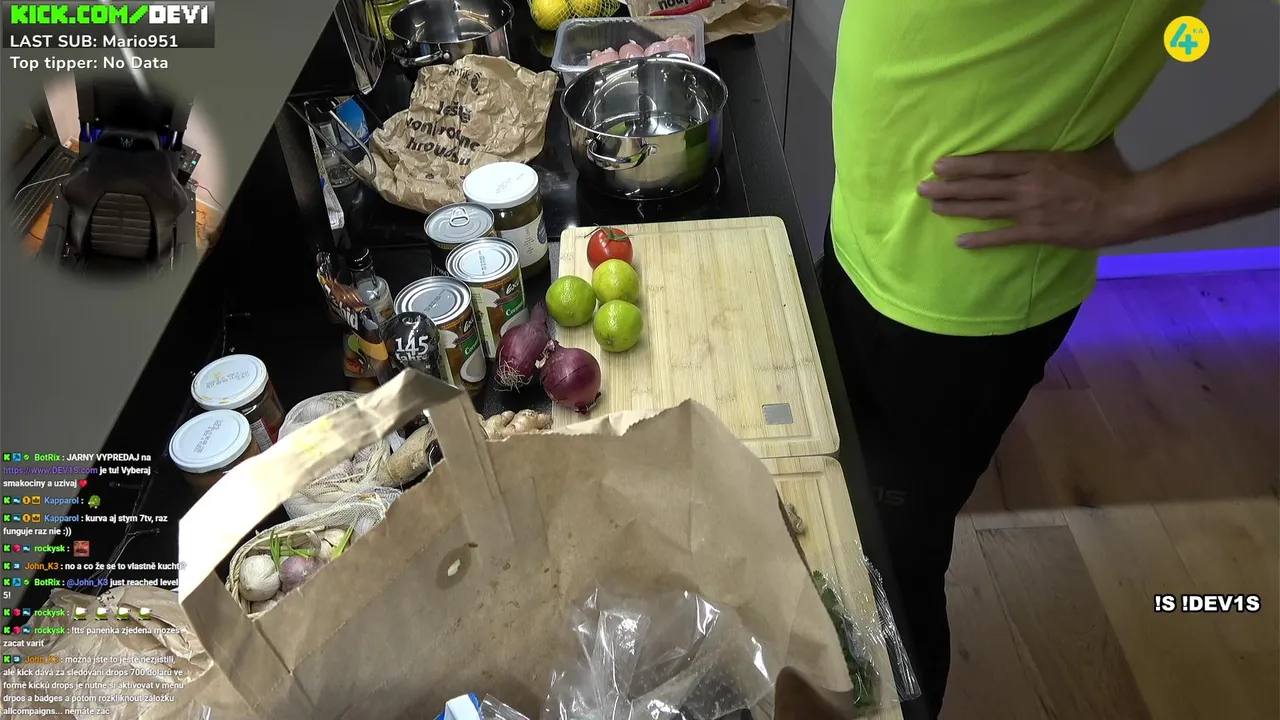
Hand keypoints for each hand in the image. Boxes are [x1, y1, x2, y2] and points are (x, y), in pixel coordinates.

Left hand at [918, 140, 1141, 249]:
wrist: (1127, 205)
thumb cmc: (1111, 174)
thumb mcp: (1089, 146)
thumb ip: (1071, 136)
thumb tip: (1073, 114)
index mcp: (1037, 162)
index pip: (991, 163)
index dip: (963, 165)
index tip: (939, 165)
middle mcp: (1028, 185)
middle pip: (980, 185)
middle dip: (948, 187)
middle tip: (922, 188)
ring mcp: (1031, 210)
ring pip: (985, 209)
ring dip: (956, 208)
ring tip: (933, 207)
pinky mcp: (1038, 232)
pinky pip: (1003, 237)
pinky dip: (981, 240)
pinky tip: (960, 241)